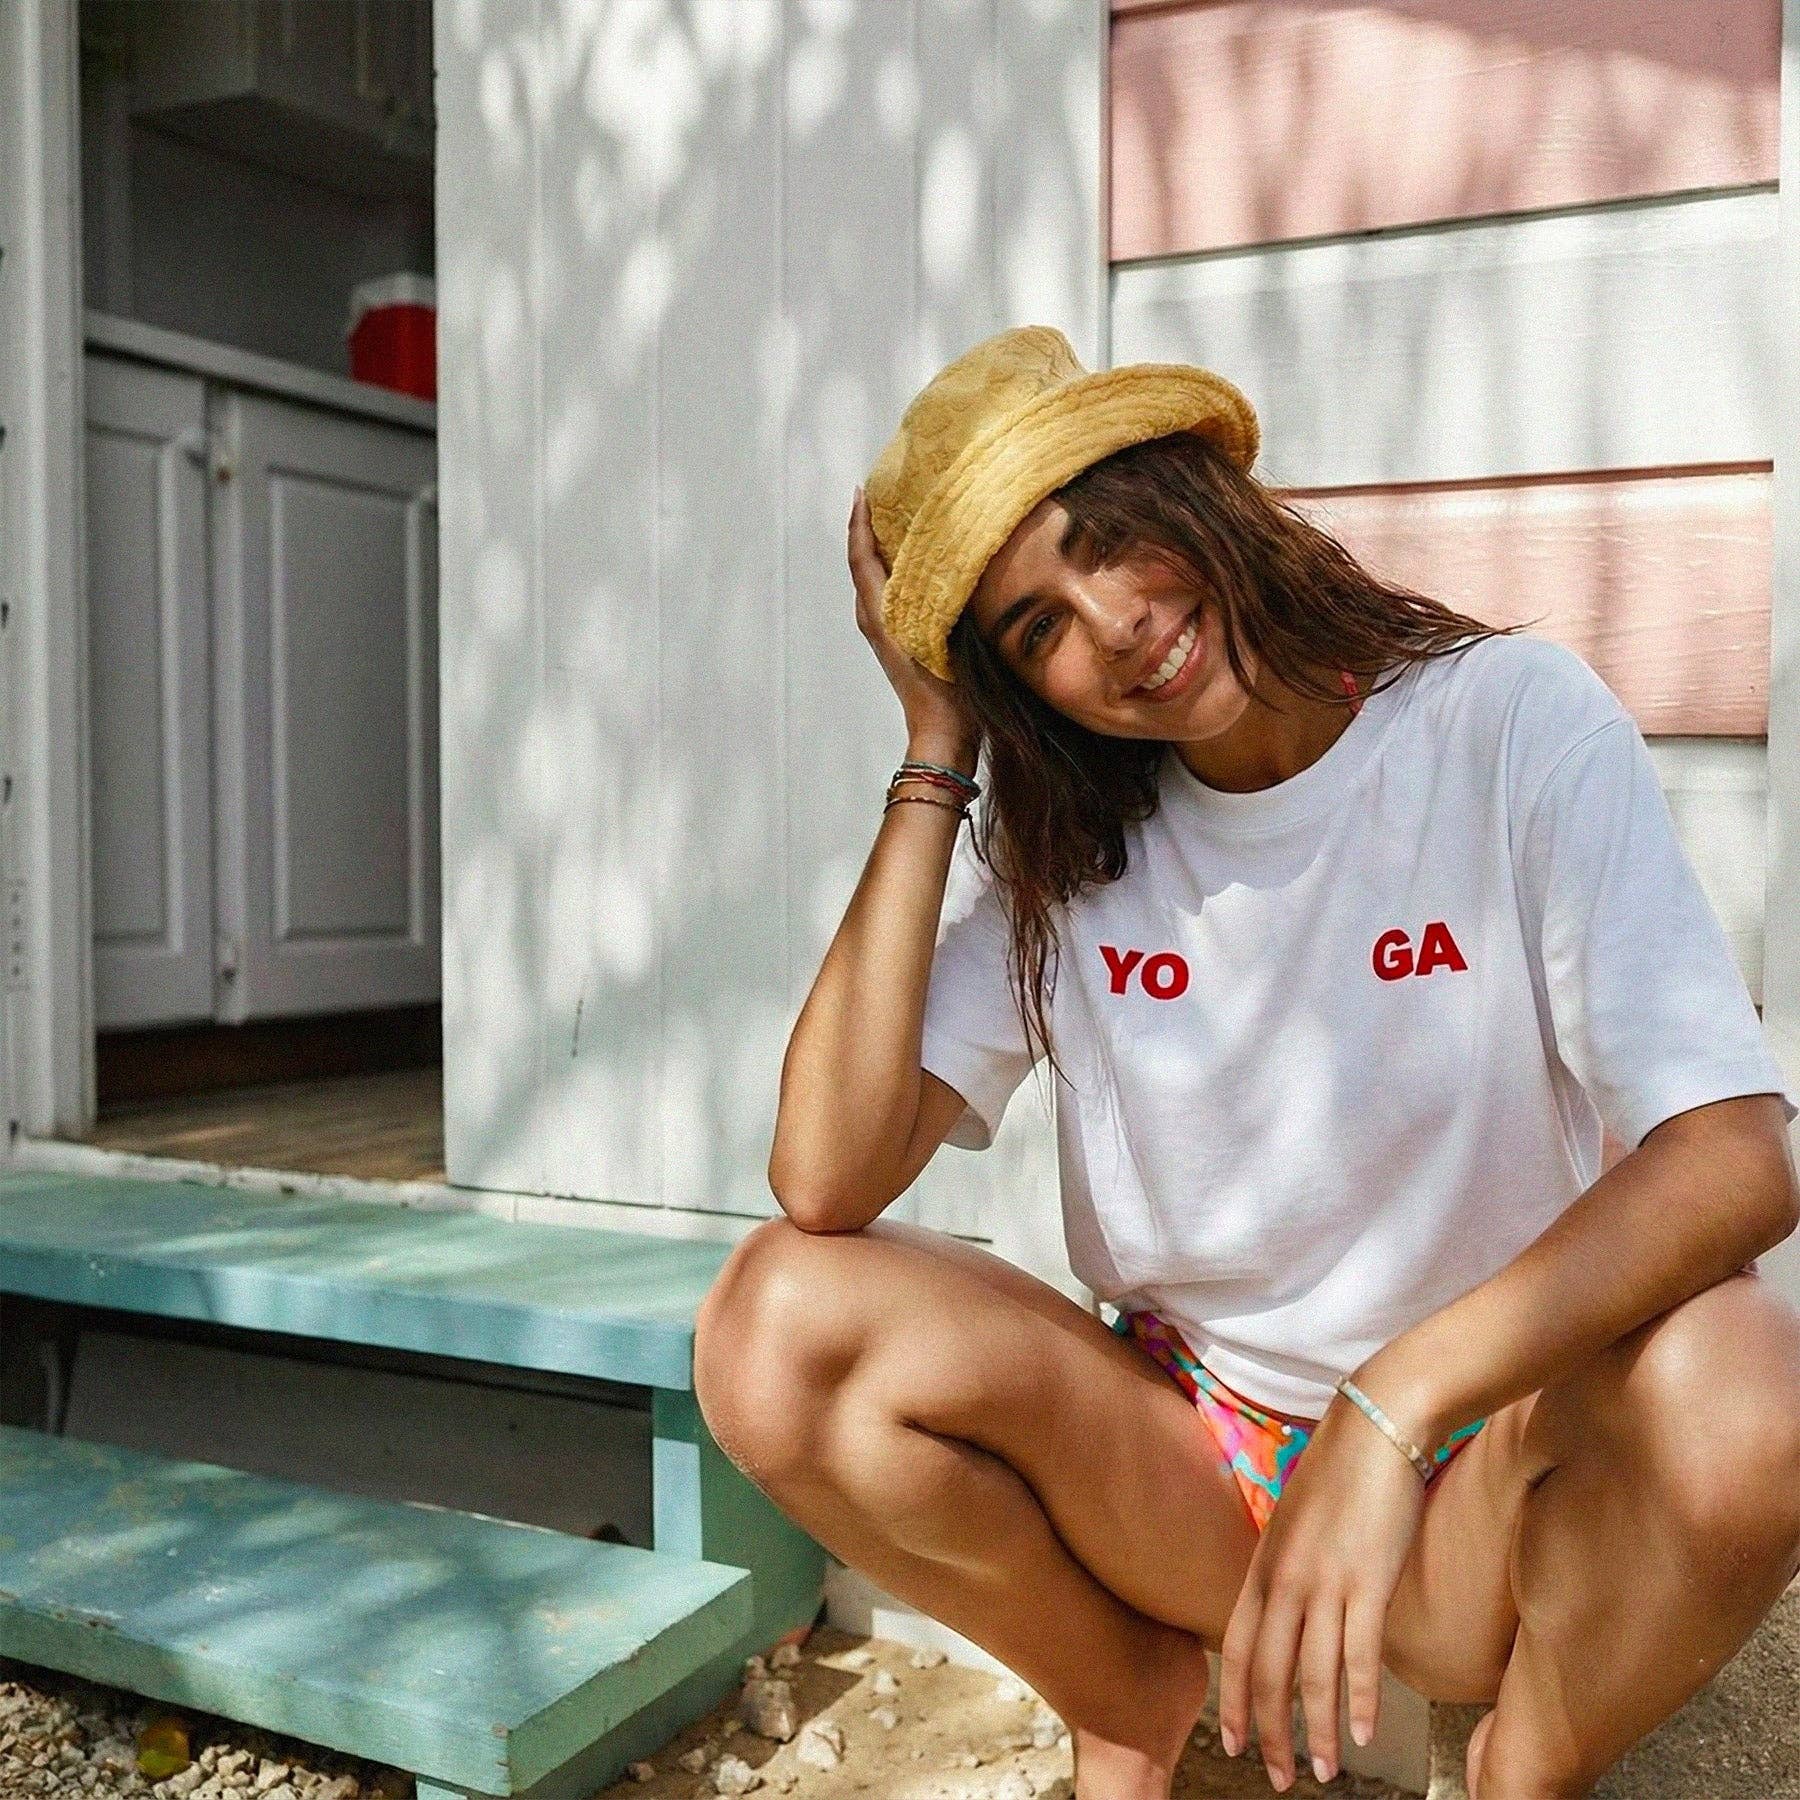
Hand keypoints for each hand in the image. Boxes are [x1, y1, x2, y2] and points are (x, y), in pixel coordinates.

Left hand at [848, 487, 978, 750]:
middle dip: (871, 526)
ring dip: (885, 546)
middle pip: (864, 561)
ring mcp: (885, 630)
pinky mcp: (899, 639)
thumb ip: (929, 594)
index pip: (860, 556)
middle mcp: (874, 617)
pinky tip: (923, 560)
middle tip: (888, 492)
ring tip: (905, 517)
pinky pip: (891, 592)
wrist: (942, 733)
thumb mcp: (933, 635)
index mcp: (877, 612)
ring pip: (877, 577)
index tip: (864, 490)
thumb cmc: (942, 690)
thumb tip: (931, 550)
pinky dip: (898, 569)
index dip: (859, 522)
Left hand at [1216, 1389, 1427, 1790]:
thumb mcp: (1295, 1520)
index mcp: (1264, 1563)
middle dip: (1268, 1730)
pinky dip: (1358, 1700)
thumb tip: (1290, 1605)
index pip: (1238, 1646)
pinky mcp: (1369, 1581)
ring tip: (1319, 1770)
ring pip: (1312, 1675)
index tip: (1233, 1739)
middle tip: (1277, 1776)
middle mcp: (1286, 1578)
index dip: (1234, 1698)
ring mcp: (1326, 1581)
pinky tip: (1361, 1734)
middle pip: (1268, 1670)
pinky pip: (1359, 1655)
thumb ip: (1288, 1565)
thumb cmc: (1341, 1471)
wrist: (1378, 1427)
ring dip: (1316, 1730)